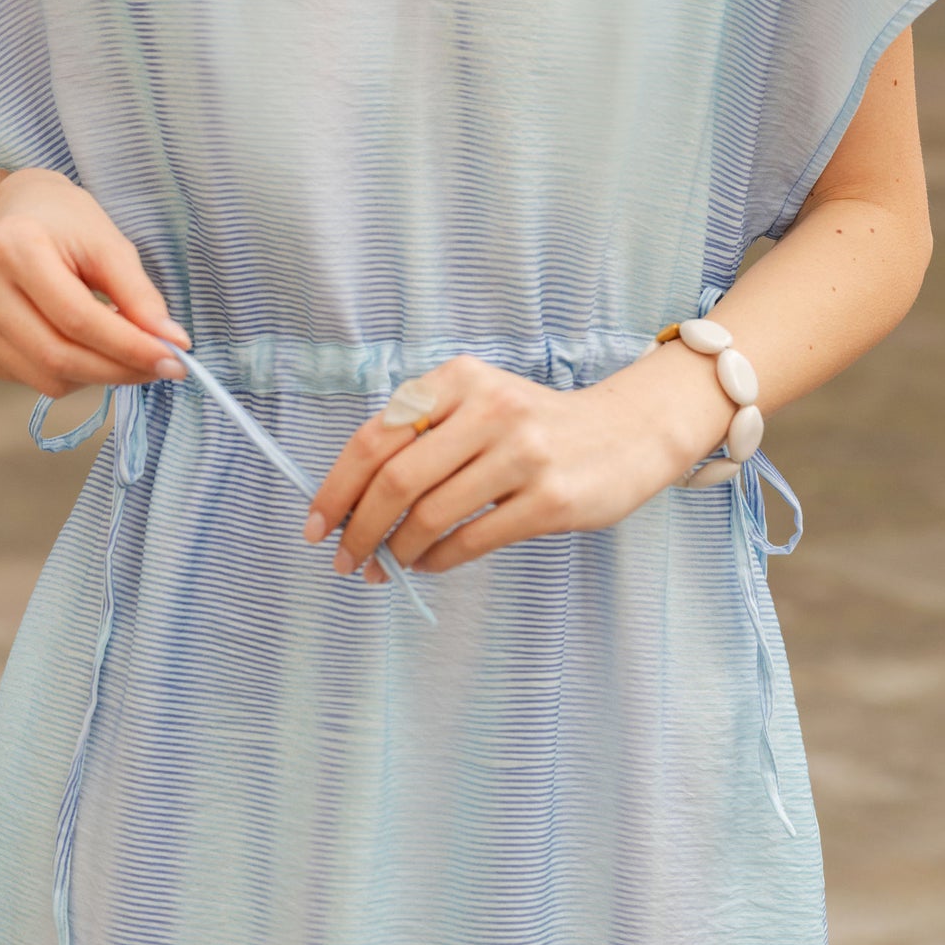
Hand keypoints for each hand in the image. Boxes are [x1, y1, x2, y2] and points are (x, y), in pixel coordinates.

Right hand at [0, 166, 189, 394]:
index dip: (130, 346)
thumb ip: (139, 293)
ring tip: (123, 349)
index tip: (175, 358)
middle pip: (58, 356)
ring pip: (45, 377)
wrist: (13, 213)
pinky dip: (66, 374)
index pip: (78, 318)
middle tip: (163, 367)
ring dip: (97, 375)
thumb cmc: (66, 223)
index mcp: (12, 247)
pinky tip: (81, 345)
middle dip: (120, 369)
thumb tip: (171, 343)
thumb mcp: (109, 243)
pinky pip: (27, 378)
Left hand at [302, 354, 681, 581]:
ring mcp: (522, 455)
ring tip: (388, 565)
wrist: (628, 432)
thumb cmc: (536, 424)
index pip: (376, 437)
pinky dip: (437, 560)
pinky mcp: (548, 500)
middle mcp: (490, 410)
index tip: (317, 524)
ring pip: (430, 516)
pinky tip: (428, 563)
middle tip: (346, 560)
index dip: (337, 487)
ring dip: (397, 551)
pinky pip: (470, 540)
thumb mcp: (480, 402)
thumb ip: (422, 434)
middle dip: (359, 529)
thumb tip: (351, 499)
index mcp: (461, 379)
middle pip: (396, 481)